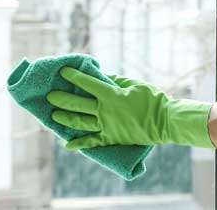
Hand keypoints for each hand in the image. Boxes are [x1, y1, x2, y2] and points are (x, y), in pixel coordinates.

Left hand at [47, 66, 213, 149]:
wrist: (164, 122)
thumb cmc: (153, 99)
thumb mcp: (135, 84)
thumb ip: (117, 81)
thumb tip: (103, 77)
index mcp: (111, 95)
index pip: (88, 84)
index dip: (74, 77)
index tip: (63, 72)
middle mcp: (105, 111)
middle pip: (78, 104)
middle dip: (62, 99)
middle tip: (51, 95)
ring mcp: (107, 126)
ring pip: (81, 123)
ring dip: (66, 118)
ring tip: (54, 115)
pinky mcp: (112, 138)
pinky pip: (92, 142)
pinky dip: (79, 144)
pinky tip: (67, 144)